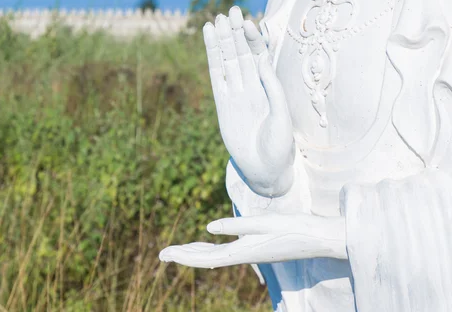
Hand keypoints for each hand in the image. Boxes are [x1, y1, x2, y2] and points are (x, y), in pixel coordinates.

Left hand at [159, 211, 346, 267]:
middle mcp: (244, 255)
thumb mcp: (264, 222)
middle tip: (162, 254)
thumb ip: (236, 225)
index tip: (165, 254)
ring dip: (195, 253)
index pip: (205, 258)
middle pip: (206, 259)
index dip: (183, 256)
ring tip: (177, 250)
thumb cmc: (295, 228)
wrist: (320, 237)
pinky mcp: (256, 248)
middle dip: (183, 255)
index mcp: (243, 251)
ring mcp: (250, 253)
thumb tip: (209, 227)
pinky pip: (226, 251)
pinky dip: (210, 249)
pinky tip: (206, 245)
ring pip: (215, 255)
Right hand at [204, 6, 293, 196]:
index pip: (259, 56)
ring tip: (216, 20)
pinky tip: (209, 41)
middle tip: (229, 10)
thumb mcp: (282, 116)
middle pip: (241, 53)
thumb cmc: (279, 146)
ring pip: (228, 61)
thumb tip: (263, 61)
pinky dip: (212, 58)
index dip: (253, 40)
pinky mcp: (222, 103)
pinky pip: (216, 76)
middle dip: (235, 33)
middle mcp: (251, 86)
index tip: (246, 22)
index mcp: (269, 87)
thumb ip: (272, 89)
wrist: (264, 170)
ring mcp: (235, 93)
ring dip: (222, 41)